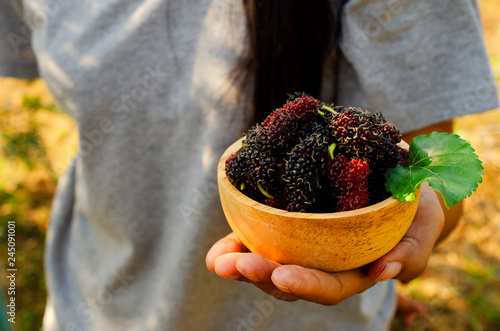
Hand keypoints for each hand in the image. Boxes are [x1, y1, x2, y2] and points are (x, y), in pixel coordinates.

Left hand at [206, 182, 444, 304]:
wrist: (395, 180)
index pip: (329, 287)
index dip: (306, 284)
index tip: (282, 275)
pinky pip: (261, 238)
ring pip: (268, 264)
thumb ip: (412, 252)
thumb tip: (387, 272)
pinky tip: (223, 245)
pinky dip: (239, 242)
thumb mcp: (423, 226)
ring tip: (217, 260)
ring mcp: (303, 247)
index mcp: (355, 272)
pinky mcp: (288, 226)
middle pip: (289, 281)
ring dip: (240, 263)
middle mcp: (324, 265)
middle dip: (259, 276)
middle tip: (231, 265)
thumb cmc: (413, 207)